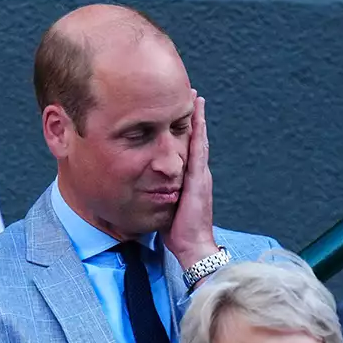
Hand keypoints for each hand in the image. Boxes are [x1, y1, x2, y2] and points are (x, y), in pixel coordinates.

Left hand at [161, 91, 217, 269]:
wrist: (193, 247)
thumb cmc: (177, 233)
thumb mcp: (165, 207)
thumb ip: (158, 195)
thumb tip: (141, 188)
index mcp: (190, 180)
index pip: (189, 150)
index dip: (187, 130)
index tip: (183, 111)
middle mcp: (198, 174)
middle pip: (197, 139)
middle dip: (195, 117)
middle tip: (192, 95)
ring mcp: (200, 176)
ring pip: (199, 140)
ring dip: (198, 119)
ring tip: (196, 99)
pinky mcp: (198, 180)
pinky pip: (198, 151)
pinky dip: (198, 133)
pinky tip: (197, 118)